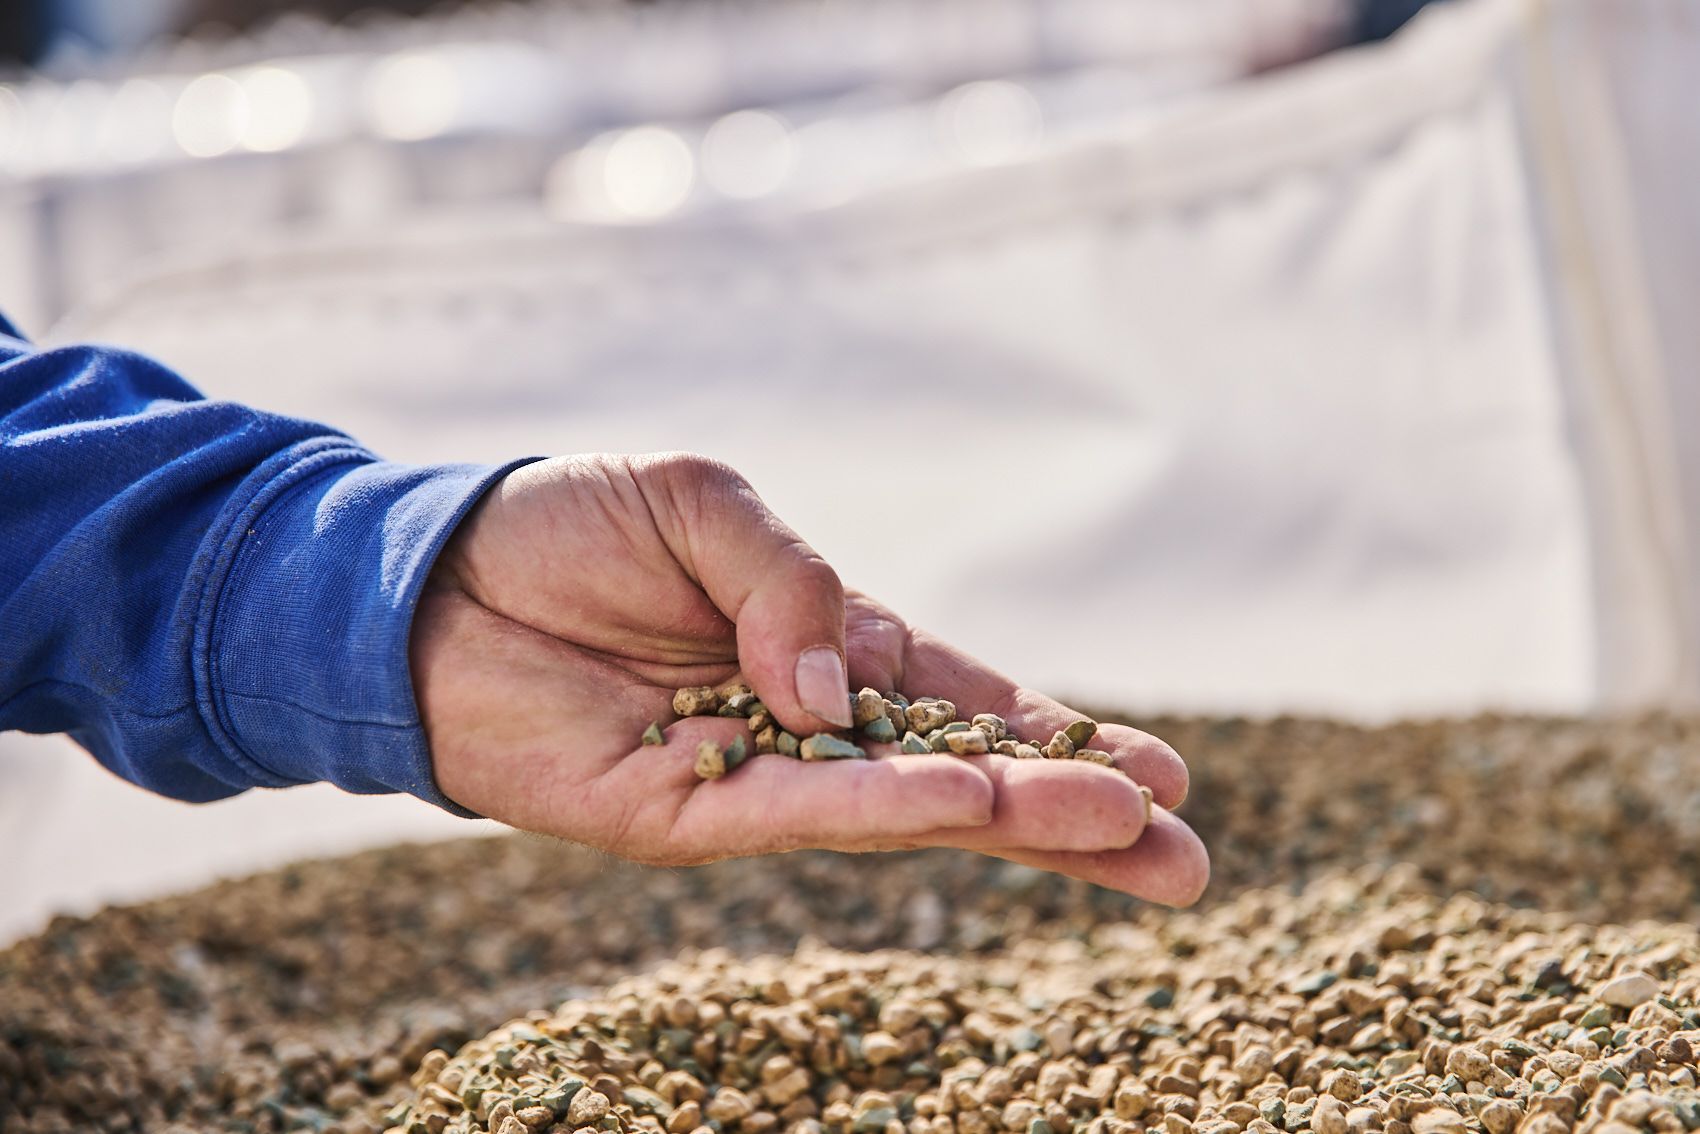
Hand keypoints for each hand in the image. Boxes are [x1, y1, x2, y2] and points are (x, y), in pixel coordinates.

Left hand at [410, 453, 1208, 905]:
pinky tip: (968, 806)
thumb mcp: (705, 505)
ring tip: (1127, 839)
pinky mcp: (681, 817)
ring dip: (1013, 821)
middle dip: (1073, 814)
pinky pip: (798, 812)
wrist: (428, 582)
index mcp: (826, 647)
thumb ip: (793, 585)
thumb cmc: (567, 530)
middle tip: (1187, 851)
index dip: (1054, 736)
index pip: (963, 702)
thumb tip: (847, 693)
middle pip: (964, 776)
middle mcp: (807, 725)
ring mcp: (752, 777)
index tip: (1154, 771)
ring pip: (904, 810)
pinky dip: (884, 806)